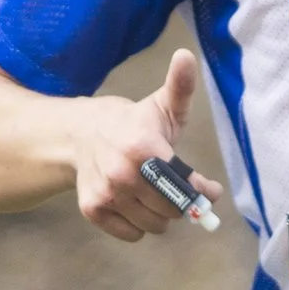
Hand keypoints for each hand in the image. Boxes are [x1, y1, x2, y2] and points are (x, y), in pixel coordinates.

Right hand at [70, 49, 224, 242]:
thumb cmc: (133, 123)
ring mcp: (106, 194)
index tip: (208, 189)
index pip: (186, 187)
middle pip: (173, 210)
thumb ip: (180, 87)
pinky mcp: (93, 210)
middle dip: (180, 201)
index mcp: (144, 147)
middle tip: (173, 186)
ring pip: (156, 225)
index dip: (202, 191)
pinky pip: (133, 234)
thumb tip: (186, 55)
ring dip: (159, 214)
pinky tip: (133, 201)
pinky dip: (138, 223)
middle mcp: (123, 174)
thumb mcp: (161, 104)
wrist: (81, 133)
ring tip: (151, 192)